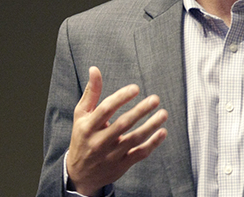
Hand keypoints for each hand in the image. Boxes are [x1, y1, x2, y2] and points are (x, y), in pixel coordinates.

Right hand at [66, 66, 167, 195]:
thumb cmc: (82, 137)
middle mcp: (99, 141)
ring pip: (135, 139)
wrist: (80, 174)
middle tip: (155, 99)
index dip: (121, 97)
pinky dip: (153, 143)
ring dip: (151, 125)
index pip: (106, 109)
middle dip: (141, 110)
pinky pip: (140, 153)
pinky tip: (162, 132)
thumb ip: (91, 93)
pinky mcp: (121, 165)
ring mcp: (111, 155)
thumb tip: (94, 70)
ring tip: (163, 113)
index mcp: (88, 126)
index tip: (135, 88)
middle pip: (123, 124)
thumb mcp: (81, 115)